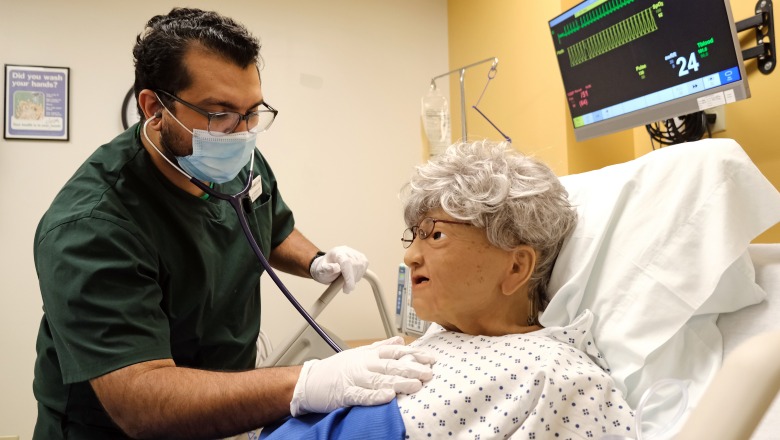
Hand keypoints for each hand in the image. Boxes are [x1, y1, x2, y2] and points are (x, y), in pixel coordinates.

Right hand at [289, 336, 434, 415]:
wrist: (310, 381)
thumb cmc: (337, 368)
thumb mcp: (360, 353)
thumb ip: (381, 346)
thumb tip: (400, 339)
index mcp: (369, 355)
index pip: (396, 352)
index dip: (414, 354)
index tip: (430, 359)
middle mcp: (364, 364)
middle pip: (391, 365)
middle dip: (412, 369)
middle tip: (429, 373)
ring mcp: (355, 379)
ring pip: (380, 379)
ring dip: (399, 382)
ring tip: (415, 385)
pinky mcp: (346, 394)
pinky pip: (363, 395)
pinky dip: (375, 396)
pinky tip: (388, 397)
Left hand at [309, 246, 368, 292]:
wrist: (326, 267)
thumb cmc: (323, 269)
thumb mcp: (321, 270)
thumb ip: (327, 269)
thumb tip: (335, 268)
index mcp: (336, 252)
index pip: (346, 262)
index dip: (349, 276)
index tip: (349, 287)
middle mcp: (346, 251)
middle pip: (355, 265)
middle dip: (352, 280)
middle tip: (346, 288)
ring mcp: (354, 253)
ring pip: (361, 266)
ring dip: (356, 278)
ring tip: (347, 282)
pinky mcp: (360, 257)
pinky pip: (365, 265)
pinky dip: (360, 274)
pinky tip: (353, 277)